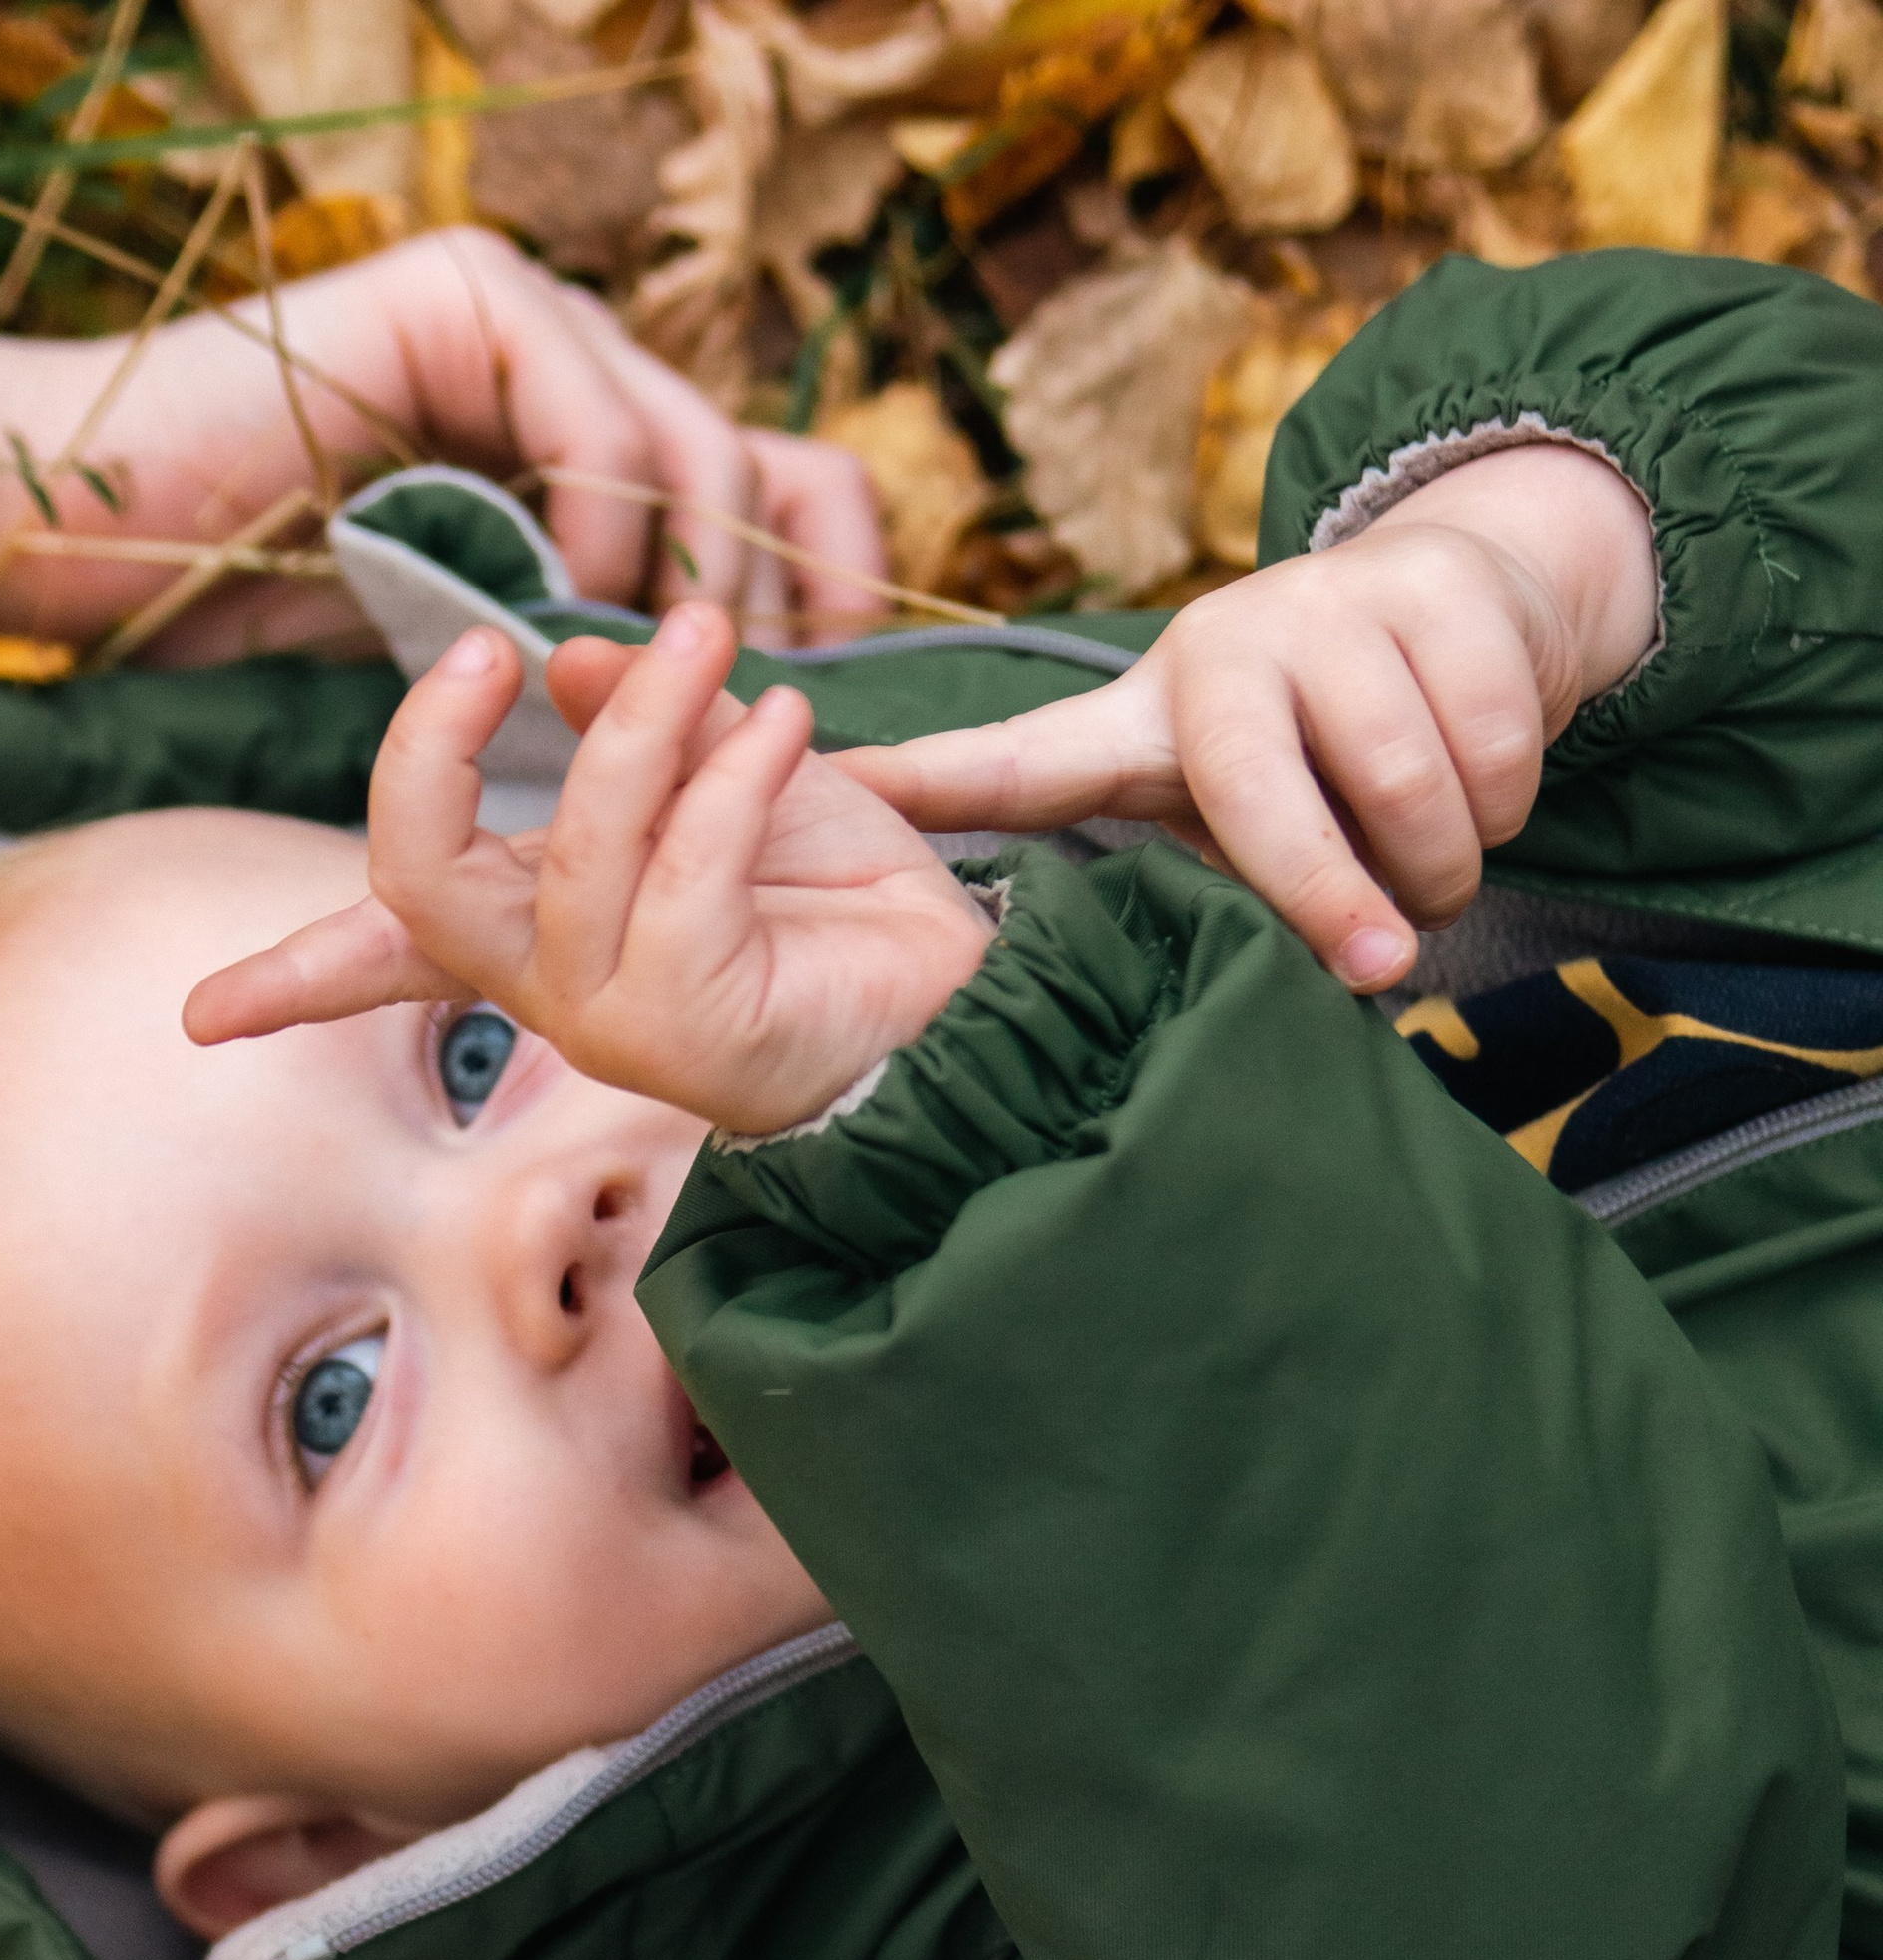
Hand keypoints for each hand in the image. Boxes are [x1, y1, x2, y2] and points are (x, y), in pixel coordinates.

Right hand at [0, 228, 888, 659]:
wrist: (96, 531)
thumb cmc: (242, 603)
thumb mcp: (459, 653)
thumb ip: (570, 650)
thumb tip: (702, 732)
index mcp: (578, 439)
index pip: (768, 486)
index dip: (819, 588)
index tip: (820, 709)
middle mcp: (568, 365)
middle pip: (760, 460)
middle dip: (775, 603)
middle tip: (756, 716)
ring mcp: (521, 322)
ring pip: (695, 442)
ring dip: (692, 578)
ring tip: (656, 675)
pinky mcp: (461, 301)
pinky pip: (595, 416)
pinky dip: (601, 520)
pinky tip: (566, 599)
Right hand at [184, 603, 994, 1138]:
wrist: (962, 998)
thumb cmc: (840, 900)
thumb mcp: (728, 775)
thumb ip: (640, 724)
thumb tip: (569, 657)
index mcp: (538, 937)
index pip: (385, 954)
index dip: (288, 979)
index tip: (198, 1022)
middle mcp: (554, 989)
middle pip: (415, 882)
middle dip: (430, 755)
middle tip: (490, 649)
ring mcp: (615, 1020)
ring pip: (574, 846)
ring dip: (647, 721)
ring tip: (714, 639)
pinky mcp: (696, 1028)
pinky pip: (686, 866)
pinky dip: (736, 773)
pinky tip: (789, 721)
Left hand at [841, 441, 1656, 991]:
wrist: (1465, 607)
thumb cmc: (1313, 748)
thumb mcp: (1220, 804)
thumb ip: (1165, 878)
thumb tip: (1062, 955)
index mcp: (1143, 716)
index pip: (1034, 763)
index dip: (942, 778)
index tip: (852, 787)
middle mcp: (1224, 644)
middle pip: (1276, 816)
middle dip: (1339, 908)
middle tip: (1383, 969)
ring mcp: (1334, 605)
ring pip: (1409, 791)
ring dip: (1440, 862)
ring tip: (1424, 865)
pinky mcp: (1442, 590)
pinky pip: (1498, 749)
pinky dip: (1507, 804)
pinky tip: (1481, 792)